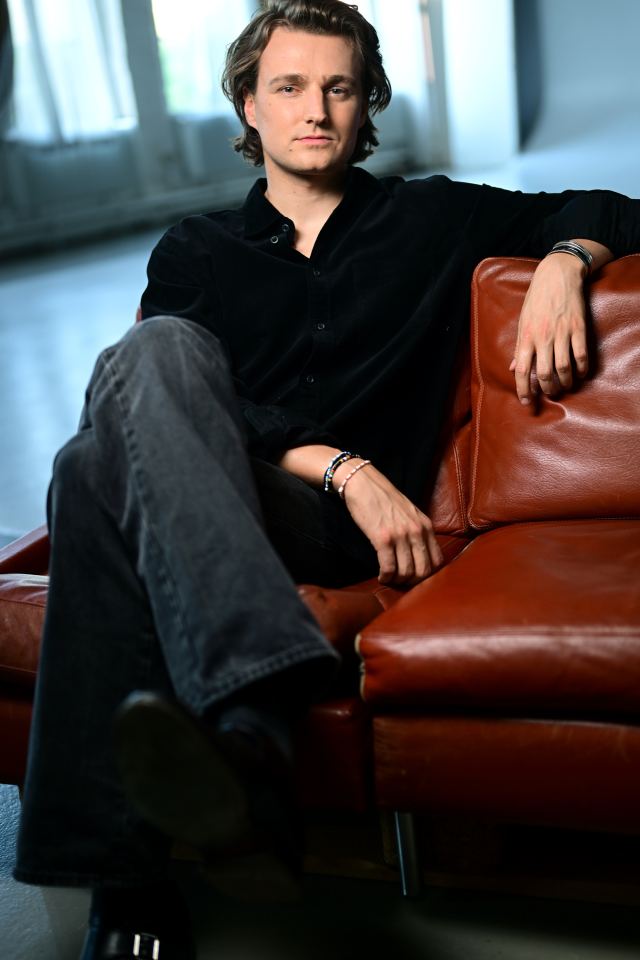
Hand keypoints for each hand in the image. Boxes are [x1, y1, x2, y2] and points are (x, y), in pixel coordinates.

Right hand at [334, 461, 442, 585]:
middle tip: (401, 582)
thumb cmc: (383, 498)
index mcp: (426, 525)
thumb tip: (418, 555)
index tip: (414, 577)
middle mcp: (417, 531)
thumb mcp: (409, 513)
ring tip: (389, 579)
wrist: (363, 483)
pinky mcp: (383, 538)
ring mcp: (401, 535)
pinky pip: (389, 567)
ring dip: (397, 581)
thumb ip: (417, 531)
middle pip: (424, 571)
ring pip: (406, 572)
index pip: (437, 560)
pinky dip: (386, 577)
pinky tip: (381, 576)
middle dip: (412, 582)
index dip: (427, 575)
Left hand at [510, 252, 588, 404]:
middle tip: (550, 394)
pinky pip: (581, 355)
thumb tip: (513, 367)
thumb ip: (520, 346)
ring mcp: (562, 333)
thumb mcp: (522, 321)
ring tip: (565, 386)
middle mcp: (543, 338)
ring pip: (563, 368)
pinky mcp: (578, 328)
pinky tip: (580, 374)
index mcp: (526, 337)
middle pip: (544, 374)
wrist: (556, 275)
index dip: (523, 390)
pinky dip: (581, 368)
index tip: (526, 402)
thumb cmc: (536, 299)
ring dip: (565, 382)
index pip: (521, 370)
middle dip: (547, 389)